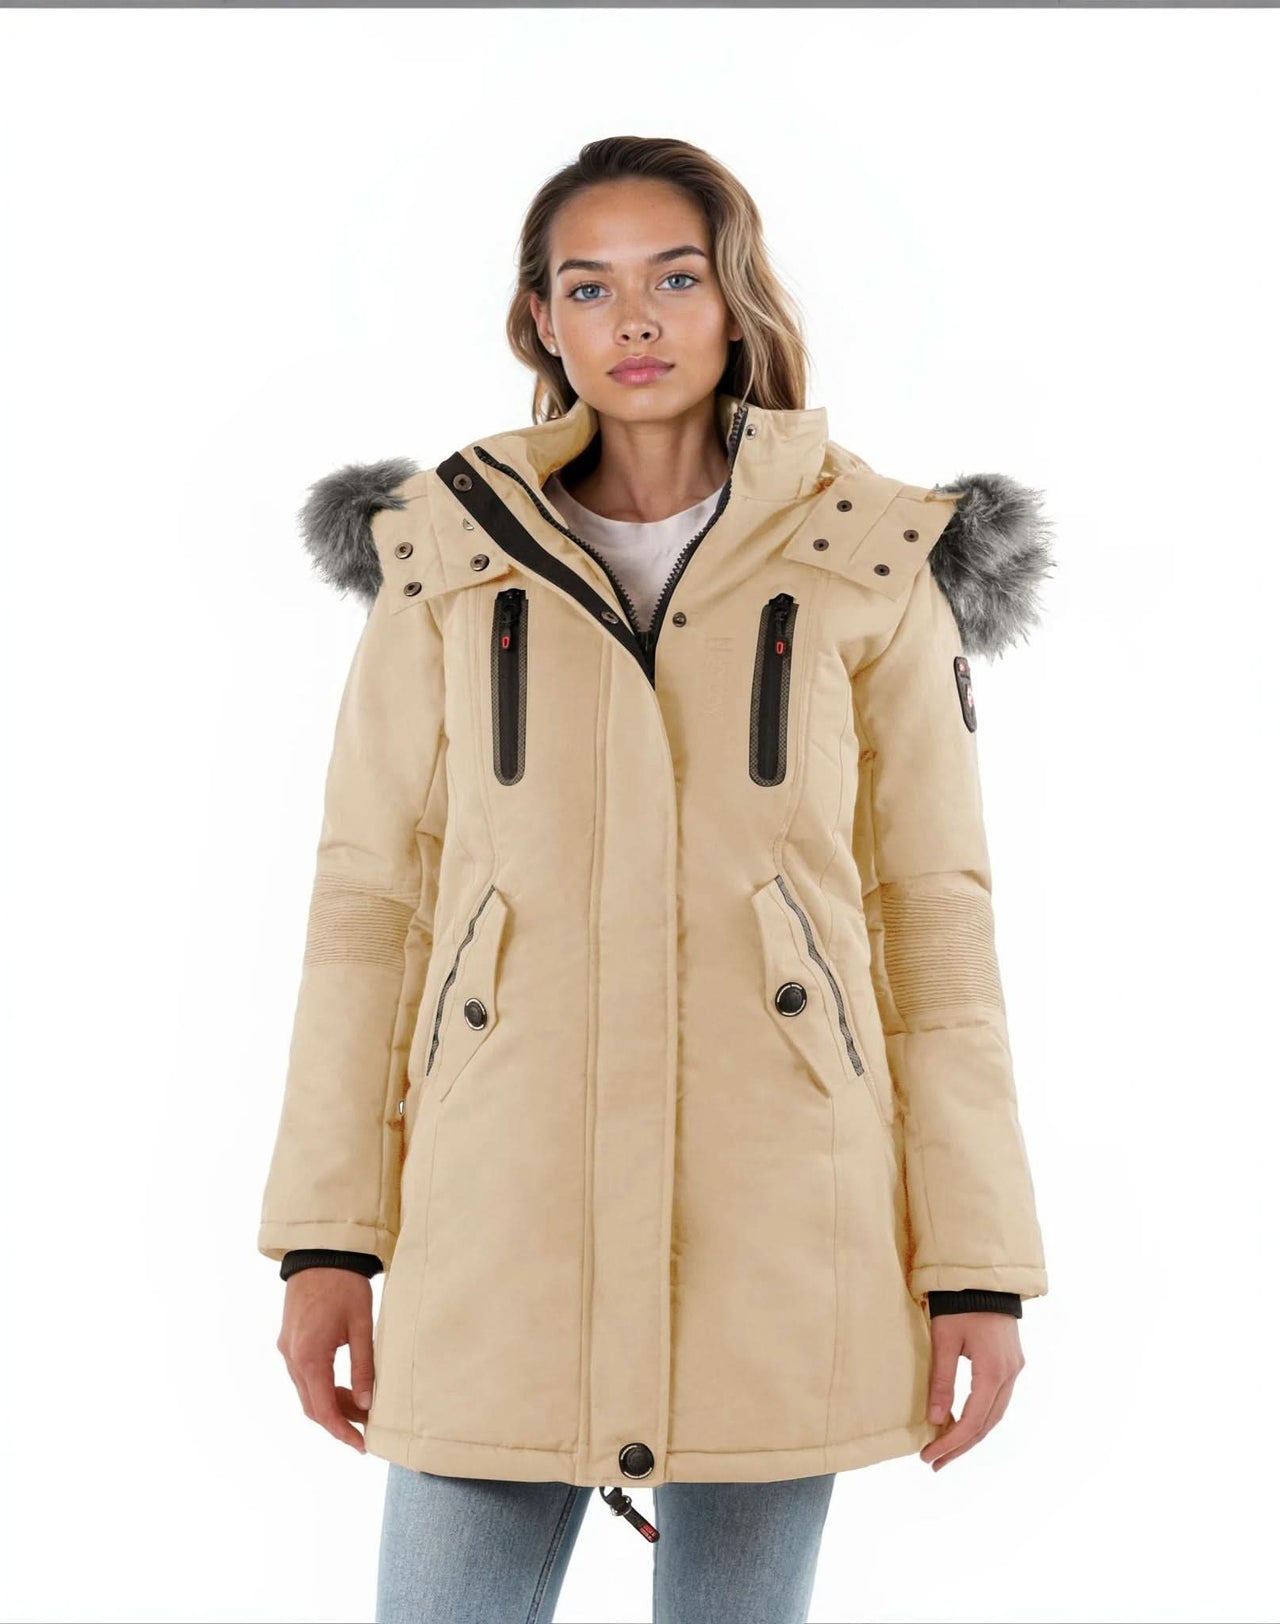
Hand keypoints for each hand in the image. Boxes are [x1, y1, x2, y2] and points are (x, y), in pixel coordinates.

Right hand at [277, 1268, 375, 1452]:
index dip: (342, 1432)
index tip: (361, 1446)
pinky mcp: (289, 1342)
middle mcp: (291, 1358)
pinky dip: (322, 1388)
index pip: (323, 1409)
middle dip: (338, 1421)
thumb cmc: (345, 1286)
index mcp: (309, 1356)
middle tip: (366, 1427)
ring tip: (360, 1406)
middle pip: (312, 1406)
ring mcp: (287, 1350)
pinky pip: (303, 1377)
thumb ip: (364, 1367)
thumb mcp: (362, 1325)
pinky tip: (344, 1387)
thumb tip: (366, 1404)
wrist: (320, 1253)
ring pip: (306, 1393)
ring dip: (330, 1404)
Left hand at [919, 1311, 1024, 1471]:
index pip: (973, 1420)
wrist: (983, 1277)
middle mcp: (1010, 1374)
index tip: (929, 1456)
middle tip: (935, 1463)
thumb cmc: (959, 1304)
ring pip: (995, 1415)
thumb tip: (937, 1419)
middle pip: (987, 1424)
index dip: (951, 1442)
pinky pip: (998, 1400)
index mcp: (994, 1371)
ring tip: (946, 1451)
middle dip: (961, 1446)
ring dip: (972, 1435)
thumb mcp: (944, 1340)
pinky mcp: (1012, 1363)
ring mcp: (1015, 1370)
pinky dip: (981, 1417)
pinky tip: (964, 1424)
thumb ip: (942, 1381)